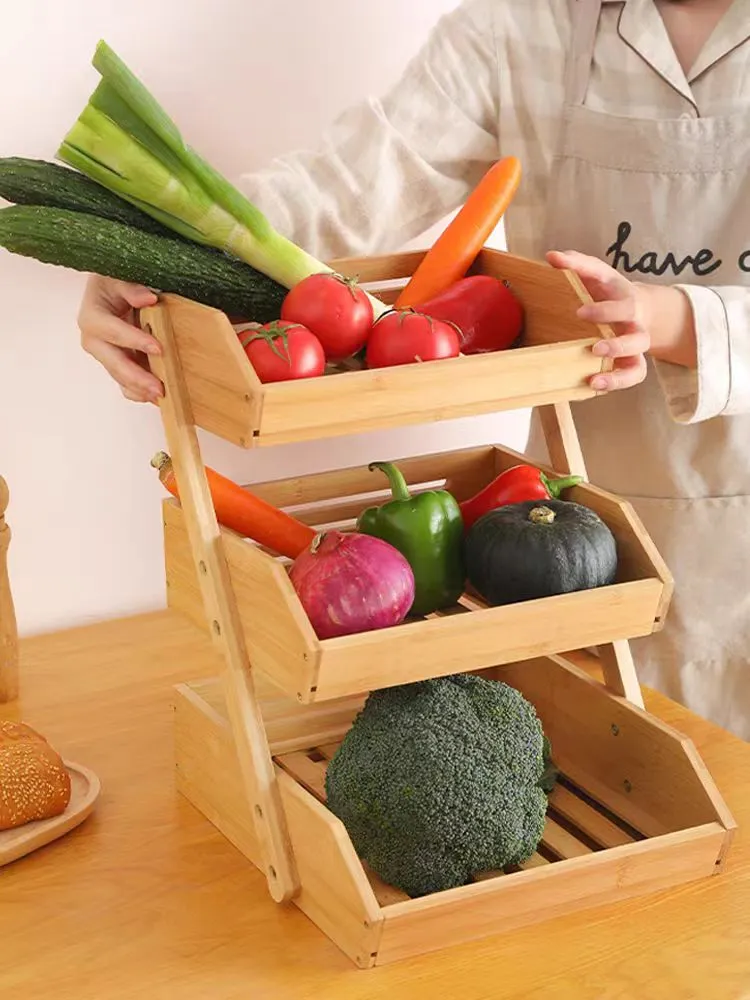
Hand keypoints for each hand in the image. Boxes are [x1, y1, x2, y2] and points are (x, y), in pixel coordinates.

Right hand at [78, 275, 162, 402]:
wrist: (113, 289)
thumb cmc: (116, 282)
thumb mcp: (120, 277)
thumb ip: (132, 288)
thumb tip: (148, 299)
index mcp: (92, 316)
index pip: (111, 330)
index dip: (133, 340)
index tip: (157, 348)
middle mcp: (94, 338)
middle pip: (113, 361)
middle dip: (136, 376)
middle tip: (158, 387)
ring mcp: (105, 354)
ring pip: (119, 376)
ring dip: (138, 388)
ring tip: (160, 397)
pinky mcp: (116, 363)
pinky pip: (124, 383)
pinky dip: (138, 391)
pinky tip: (155, 398)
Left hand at [546, 250, 650, 391]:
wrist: (635, 306)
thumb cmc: (608, 290)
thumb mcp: (595, 273)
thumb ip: (575, 264)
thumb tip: (552, 256)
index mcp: (627, 302)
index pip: (623, 306)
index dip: (605, 311)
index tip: (580, 312)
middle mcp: (635, 327)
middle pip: (638, 338)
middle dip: (618, 345)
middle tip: (594, 348)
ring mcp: (634, 350)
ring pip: (638, 367)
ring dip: (618, 376)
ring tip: (595, 379)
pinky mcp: (629, 365)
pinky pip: (630, 379)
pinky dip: (615, 385)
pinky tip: (593, 386)